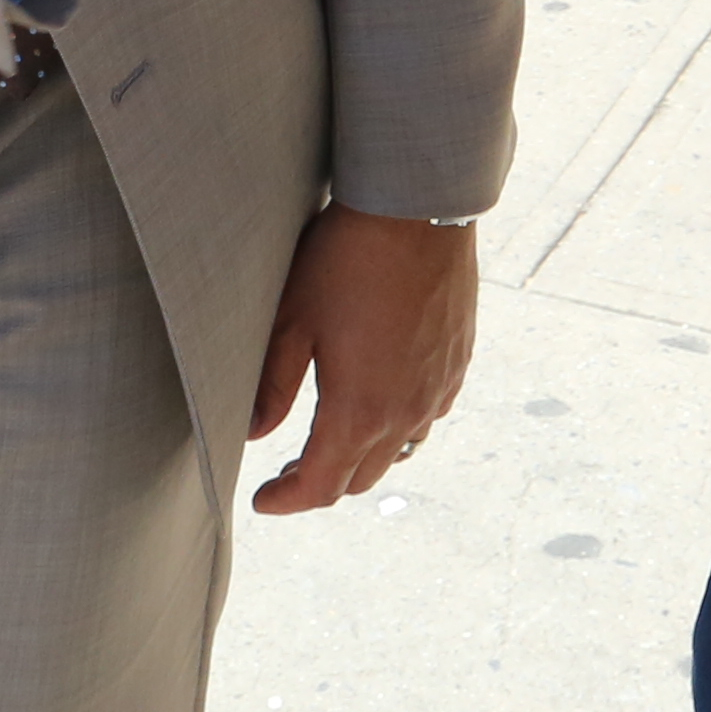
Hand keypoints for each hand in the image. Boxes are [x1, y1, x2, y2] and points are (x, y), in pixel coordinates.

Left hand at [250, 208, 475, 514]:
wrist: (418, 211)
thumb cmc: (346, 260)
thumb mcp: (292, 320)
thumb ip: (272, 386)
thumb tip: (253, 432)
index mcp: (360, 411)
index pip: (321, 485)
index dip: (288, 500)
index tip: (263, 499)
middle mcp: (406, 412)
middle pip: (360, 477)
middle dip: (321, 483)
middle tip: (287, 474)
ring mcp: (438, 390)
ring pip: (398, 450)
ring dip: (361, 457)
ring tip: (330, 442)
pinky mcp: (457, 365)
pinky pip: (426, 417)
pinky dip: (397, 426)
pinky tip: (379, 403)